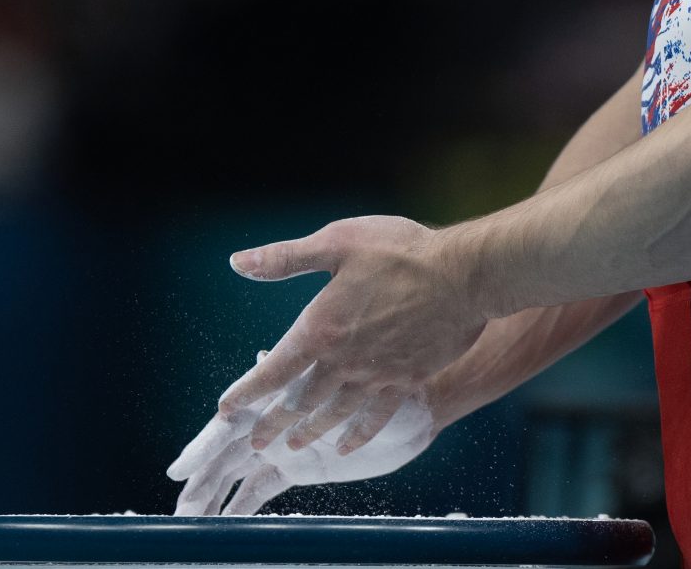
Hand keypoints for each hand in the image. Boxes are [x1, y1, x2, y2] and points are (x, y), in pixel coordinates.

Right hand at [167, 352, 437, 514]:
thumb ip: (305, 373)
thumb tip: (263, 356)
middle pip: (227, 454)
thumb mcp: (349, 370)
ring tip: (191, 522)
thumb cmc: (384, 377)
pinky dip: (243, 505)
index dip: (204, 446)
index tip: (179, 470)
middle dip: (202, 480)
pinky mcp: (301, 467)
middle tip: (180, 510)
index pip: (230, 424)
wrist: (419, 404)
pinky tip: (225, 524)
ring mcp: (284, 444)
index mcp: (277, 396)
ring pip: (238, 473)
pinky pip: (263, 488)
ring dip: (215, 496)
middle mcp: (273, 420)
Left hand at [218, 216, 486, 458]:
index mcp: (321, 328)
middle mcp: (344, 361)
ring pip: (334, 414)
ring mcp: (376, 376)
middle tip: (254, 442)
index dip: (248, 392)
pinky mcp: (406, 381)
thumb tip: (238, 263)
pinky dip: (357, 436)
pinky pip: (375, 418)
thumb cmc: (400, 251)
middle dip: (274, 423)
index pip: (275, 369)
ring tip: (292, 447)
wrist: (464, 275)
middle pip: (300, 401)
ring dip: (310, 433)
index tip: (226, 410)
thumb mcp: (337, 242)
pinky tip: (346, 447)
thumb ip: (285, 258)